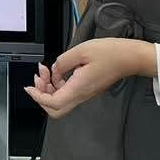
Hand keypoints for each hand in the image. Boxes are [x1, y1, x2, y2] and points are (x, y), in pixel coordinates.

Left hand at [25, 38, 157, 118]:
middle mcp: (82, 94)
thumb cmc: (112, 54)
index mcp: (79, 87)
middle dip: (42, 96)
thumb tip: (54, 69)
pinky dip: (58, 85)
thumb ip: (62, 62)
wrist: (130, 57)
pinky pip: (68, 93)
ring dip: (49, 88)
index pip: (53, 102)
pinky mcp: (87, 89)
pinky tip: (58, 71)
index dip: (38, 97)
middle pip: (55, 109)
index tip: (29, 87)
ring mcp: (85, 93)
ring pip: (61, 101)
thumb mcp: (82, 50)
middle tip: (38, 79)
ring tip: (46, 71)